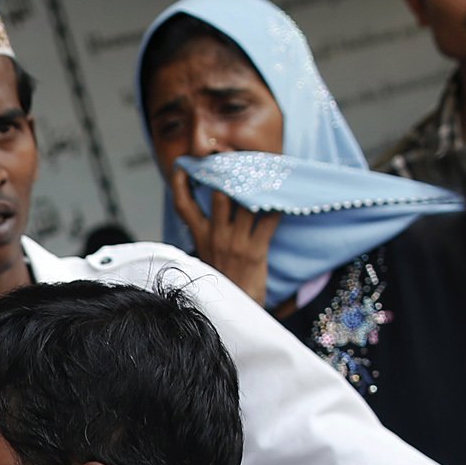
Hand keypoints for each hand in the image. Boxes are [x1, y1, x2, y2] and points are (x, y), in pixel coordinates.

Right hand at [173, 168, 279, 303]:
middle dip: (227, 171)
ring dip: (257, 184)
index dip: (181, 183)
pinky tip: (284, 195)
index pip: (183, 205)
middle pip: (219, 195)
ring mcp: (235, 243)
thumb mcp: (206, 254)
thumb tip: (211, 209)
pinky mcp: (255, 251)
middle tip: (234, 154)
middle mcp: (215, 237)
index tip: (184, 165)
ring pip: (245, 203)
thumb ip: (206, 232)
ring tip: (265, 168)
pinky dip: (278, 206)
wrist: (234, 311)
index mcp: (200, 236)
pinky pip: (269, 221)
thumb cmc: (224, 280)